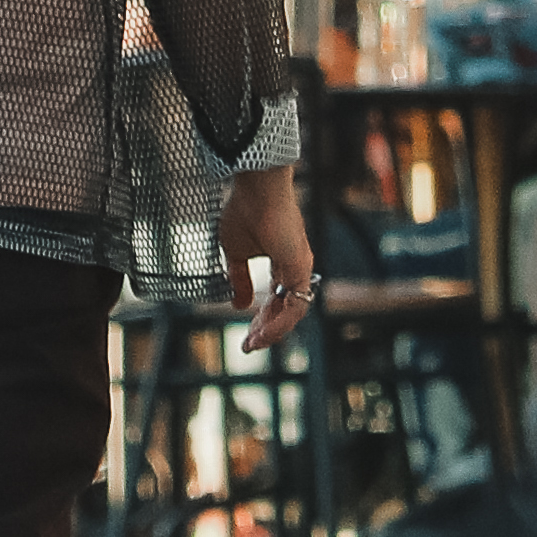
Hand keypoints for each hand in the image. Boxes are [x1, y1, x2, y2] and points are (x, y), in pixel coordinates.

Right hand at [219, 165, 312, 352]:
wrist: (255, 190)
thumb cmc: (245, 212)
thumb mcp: (235, 253)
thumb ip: (239, 279)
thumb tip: (239, 304)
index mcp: (281, 263)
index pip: (276, 300)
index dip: (261, 319)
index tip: (247, 336)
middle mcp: (294, 268)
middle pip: (284, 309)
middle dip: (266, 330)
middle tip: (248, 346)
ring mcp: (300, 268)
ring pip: (292, 312)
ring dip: (272, 331)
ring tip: (253, 344)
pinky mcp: (301, 268)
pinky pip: (295, 305)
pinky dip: (280, 322)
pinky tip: (263, 333)